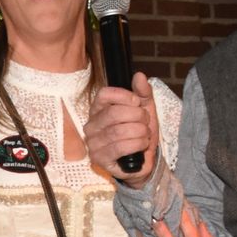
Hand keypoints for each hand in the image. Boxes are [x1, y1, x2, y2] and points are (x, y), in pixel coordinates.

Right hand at [84, 72, 159, 187]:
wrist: (143, 161)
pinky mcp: (99, 159)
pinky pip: (119, 147)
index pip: (104, 95)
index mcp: (98, 110)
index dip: (124, 96)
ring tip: (145, 135)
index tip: (137, 102)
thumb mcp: (145, 110)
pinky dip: (137, 144)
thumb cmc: (139, 133)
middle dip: (137, 116)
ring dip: (139, 132)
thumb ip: (143, 92)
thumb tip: (139, 76)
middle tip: (145, 122)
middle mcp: (91, 125)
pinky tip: (141, 145)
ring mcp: (93, 143)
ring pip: (118, 131)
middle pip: (113, 113)